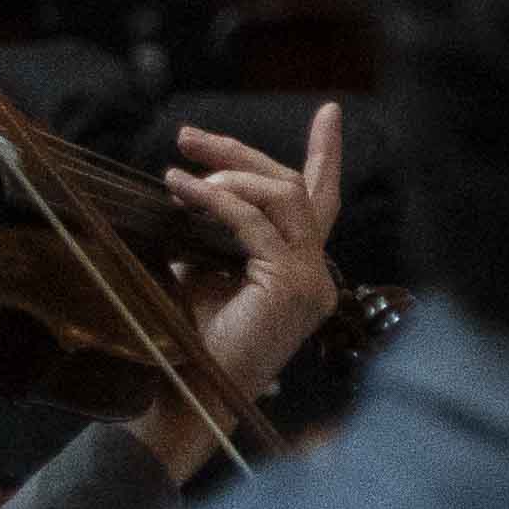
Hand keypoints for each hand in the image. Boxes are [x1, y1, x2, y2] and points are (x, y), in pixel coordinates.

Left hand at [165, 104, 349, 407]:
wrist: (186, 396)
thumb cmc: (191, 343)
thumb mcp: (205, 274)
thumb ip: (214, 234)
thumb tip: (189, 184)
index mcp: (302, 272)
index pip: (322, 201)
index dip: (327, 154)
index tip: (329, 111)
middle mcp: (317, 274)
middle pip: (295, 188)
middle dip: (241, 153)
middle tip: (189, 136)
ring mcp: (310, 280)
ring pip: (283, 196)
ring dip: (228, 173)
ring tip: (179, 173)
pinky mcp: (291, 284)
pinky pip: (255, 222)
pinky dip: (218, 200)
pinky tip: (185, 190)